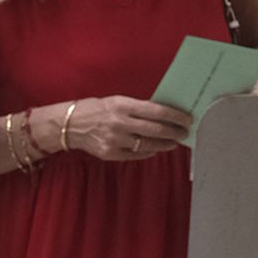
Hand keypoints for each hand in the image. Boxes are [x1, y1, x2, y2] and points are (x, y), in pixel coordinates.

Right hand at [67, 95, 190, 162]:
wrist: (69, 124)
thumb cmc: (96, 109)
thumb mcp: (117, 101)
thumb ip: (138, 108)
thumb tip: (163, 114)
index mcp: (123, 106)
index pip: (157, 112)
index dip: (176, 117)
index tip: (187, 119)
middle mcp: (119, 124)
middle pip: (156, 130)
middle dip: (174, 132)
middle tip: (184, 133)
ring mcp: (115, 141)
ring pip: (148, 145)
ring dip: (164, 145)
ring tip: (172, 142)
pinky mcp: (110, 154)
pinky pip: (135, 155)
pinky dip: (148, 153)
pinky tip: (154, 149)